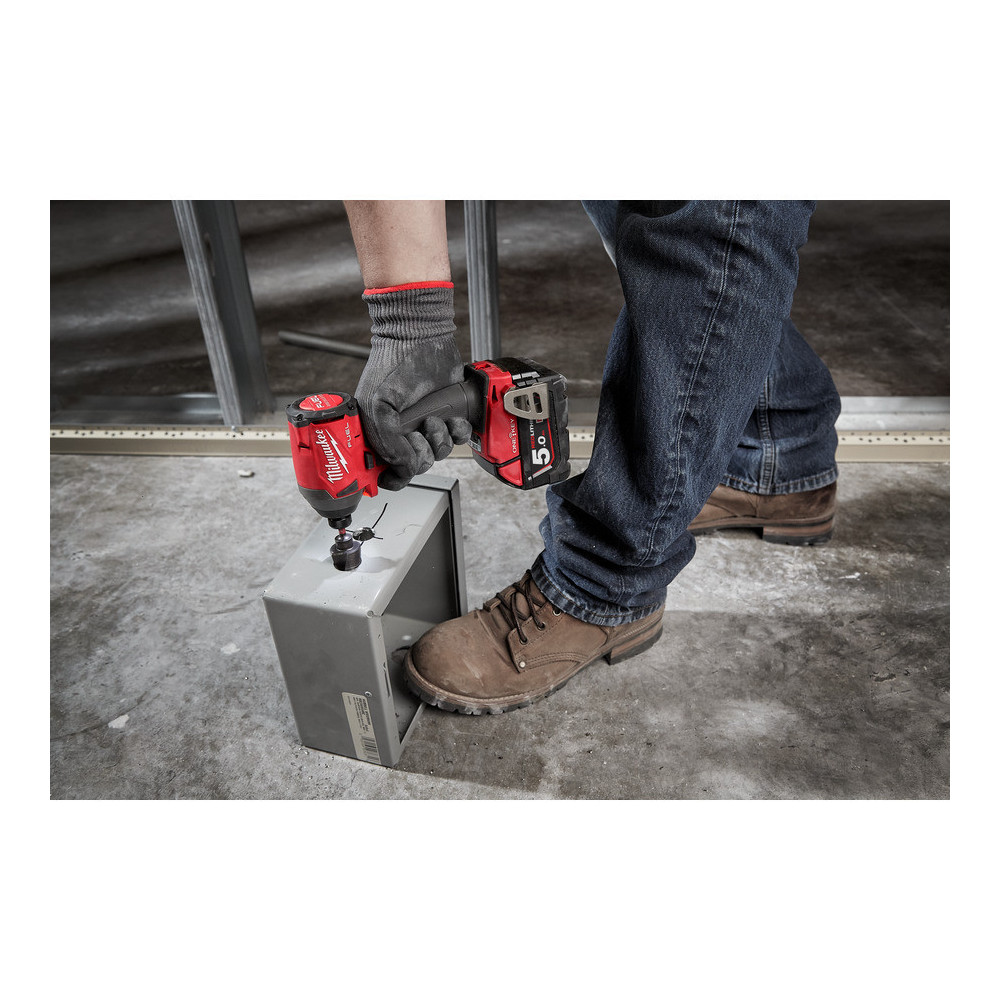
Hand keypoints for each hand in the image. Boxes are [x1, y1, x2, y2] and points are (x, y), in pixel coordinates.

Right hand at [354, 283, 471, 490]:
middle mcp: (402, 433)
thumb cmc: (393, 364)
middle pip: (416, 467)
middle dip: (421, 452)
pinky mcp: (448, 418)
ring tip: (434, 418)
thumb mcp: (378, 406)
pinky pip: (458, 440)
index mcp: (378, 434)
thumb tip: (403, 467)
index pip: (385, 471)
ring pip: (438, 455)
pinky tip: (452, 418)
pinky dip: (458, 432)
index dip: (394, 475)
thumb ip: (388, 442)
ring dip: (440, 440)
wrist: (421, 338)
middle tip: (418, 431)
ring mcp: (425, 426)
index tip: (401, 467)